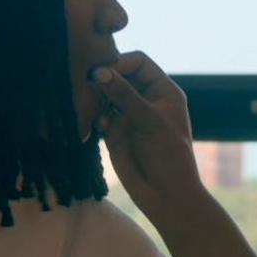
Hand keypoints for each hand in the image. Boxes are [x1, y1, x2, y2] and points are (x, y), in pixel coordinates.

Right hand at [90, 52, 199, 210]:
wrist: (164, 194)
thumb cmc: (168, 155)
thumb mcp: (150, 121)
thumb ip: (125, 95)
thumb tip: (99, 73)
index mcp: (162, 90)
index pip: (138, 62)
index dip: (120, 64)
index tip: (104, 74)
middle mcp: (144, 98)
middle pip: (118, 75)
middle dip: (103, 79)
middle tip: (88, 86)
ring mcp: (128, 114)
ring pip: (105, 94)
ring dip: (95, 97)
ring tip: (89, 106)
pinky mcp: (113, 130)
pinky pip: (98, 114)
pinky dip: (92, 115)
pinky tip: (96, 126)